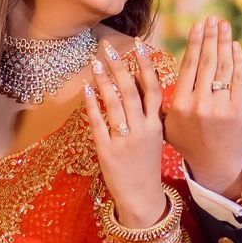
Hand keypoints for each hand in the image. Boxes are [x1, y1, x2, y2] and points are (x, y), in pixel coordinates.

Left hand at [83, 39, 165, 226]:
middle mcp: (142, 130)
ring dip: (104, 81)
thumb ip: (148, 111)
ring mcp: (124, 140)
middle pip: (131, 92)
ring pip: (114, 104)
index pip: (153, 89)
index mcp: (156, 125)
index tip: (140, 45)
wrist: (142, 197)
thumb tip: (138, 80)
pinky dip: (92, 104)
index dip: (146, 66)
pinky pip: (98, 123)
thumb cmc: (146, 164)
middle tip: (109, 48)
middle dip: (120, 67)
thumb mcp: (155, 136)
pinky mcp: (107, 151)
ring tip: (96, 62)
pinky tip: (86, 88)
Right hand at [164, 16, 241, 198]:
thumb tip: (144, 77)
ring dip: (224, 43)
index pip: (188, 66)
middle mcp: (199, 104)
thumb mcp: (168, 125)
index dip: (194, 42)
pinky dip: (238, 60)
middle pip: (206, 62)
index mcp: (180, 104)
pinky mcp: (238, 111)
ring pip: (223, 67)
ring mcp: (220, 107)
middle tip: (212, 19)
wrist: (215, 167)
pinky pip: (238, 79)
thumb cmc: (190, 145)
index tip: (197, 24)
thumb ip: (161, 101)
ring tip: (224, 26)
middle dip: (210, 36)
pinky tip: (235, 47)